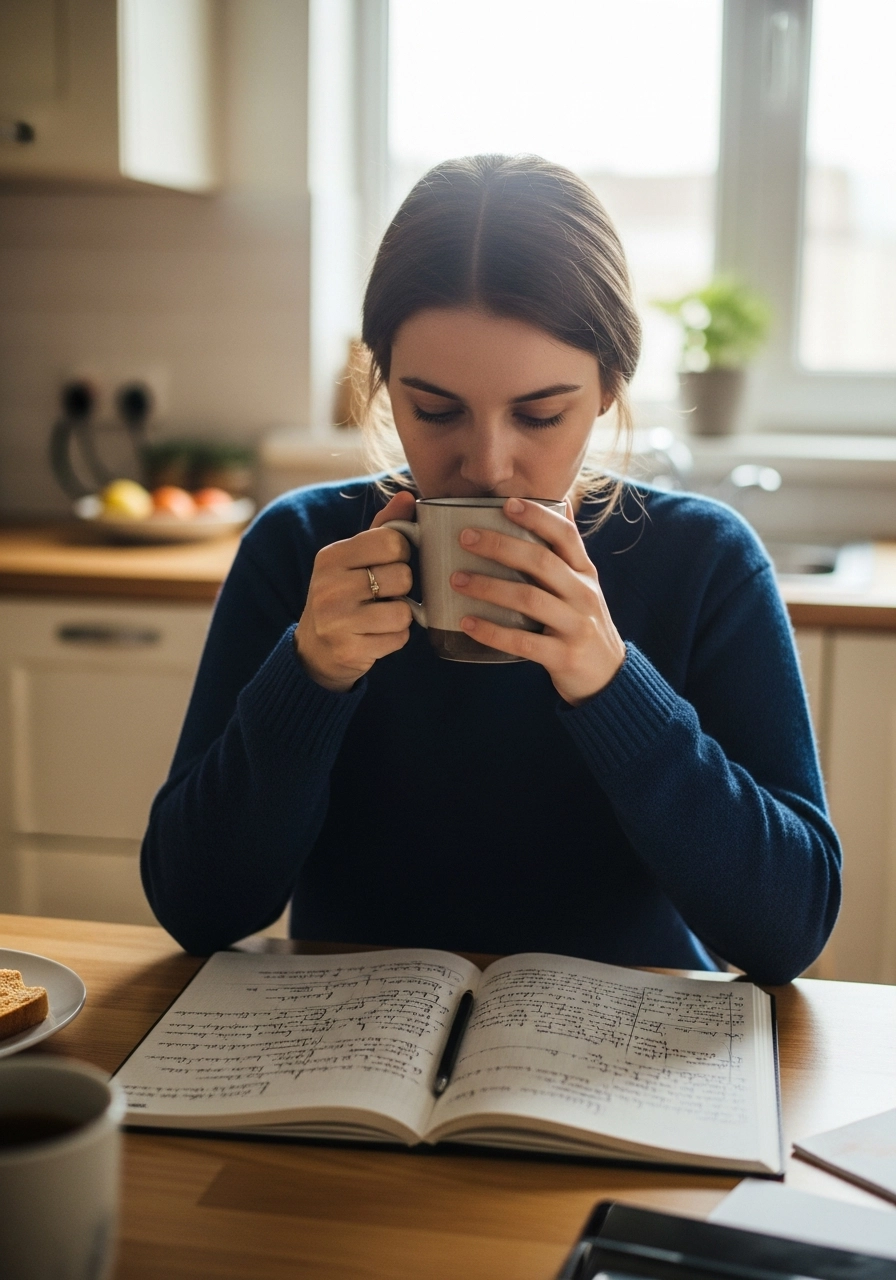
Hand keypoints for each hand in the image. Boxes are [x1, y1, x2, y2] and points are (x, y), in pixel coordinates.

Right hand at [295, 490, 415, 691]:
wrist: (315, 649)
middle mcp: (330, 586)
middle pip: (403, 576)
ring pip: (404, 611)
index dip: (402, 552)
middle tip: (384, 593)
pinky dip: (395, 637)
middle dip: (402, 587)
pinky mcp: (349, 649)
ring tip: (381, 615)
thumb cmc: (342, 595)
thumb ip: (383, 528)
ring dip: (401, 615)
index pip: (391, 541)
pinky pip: (398, 638)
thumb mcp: (354, 559)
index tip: (391, 562)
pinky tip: (376, 635)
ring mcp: (337, 620)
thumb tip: (407, 497)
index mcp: (332, 556)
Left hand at [449, 497, 625, 704]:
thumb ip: (569, 551)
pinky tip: (467, 623)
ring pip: (529, 599)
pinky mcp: (563, 656)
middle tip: (465, 537)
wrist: (608, 676)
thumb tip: (563, 502)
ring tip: (457, 579)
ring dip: (488, 587)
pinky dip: (492, 632)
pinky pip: (522, 641)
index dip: (537, 517)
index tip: (507, 504)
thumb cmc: (584, 623)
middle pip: (542, 562)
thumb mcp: (584, 585)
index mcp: (585, 573)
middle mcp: (583, 594)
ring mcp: (575, 625)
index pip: (565, 535)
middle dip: (500, 546)